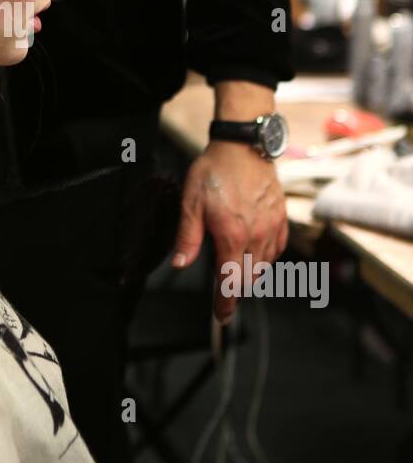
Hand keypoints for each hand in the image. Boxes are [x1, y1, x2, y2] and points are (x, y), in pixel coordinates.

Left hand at [172, 141, 288, 324]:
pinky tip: (257, 257)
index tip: (222, 316)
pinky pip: (277, 249)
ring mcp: (271, 227)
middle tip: (225, 300)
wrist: (243, 146)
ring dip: (250, 276)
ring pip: (263, 266)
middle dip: (236, 293)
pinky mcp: (280, 217)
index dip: (225, 302)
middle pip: (248, 278)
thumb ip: (187, 237)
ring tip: (237, 279)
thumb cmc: (214, 171)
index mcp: (232, 235)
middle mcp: (256, 235)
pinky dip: (266, 259)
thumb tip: (181, 264)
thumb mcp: (190, 203)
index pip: (230, 281)